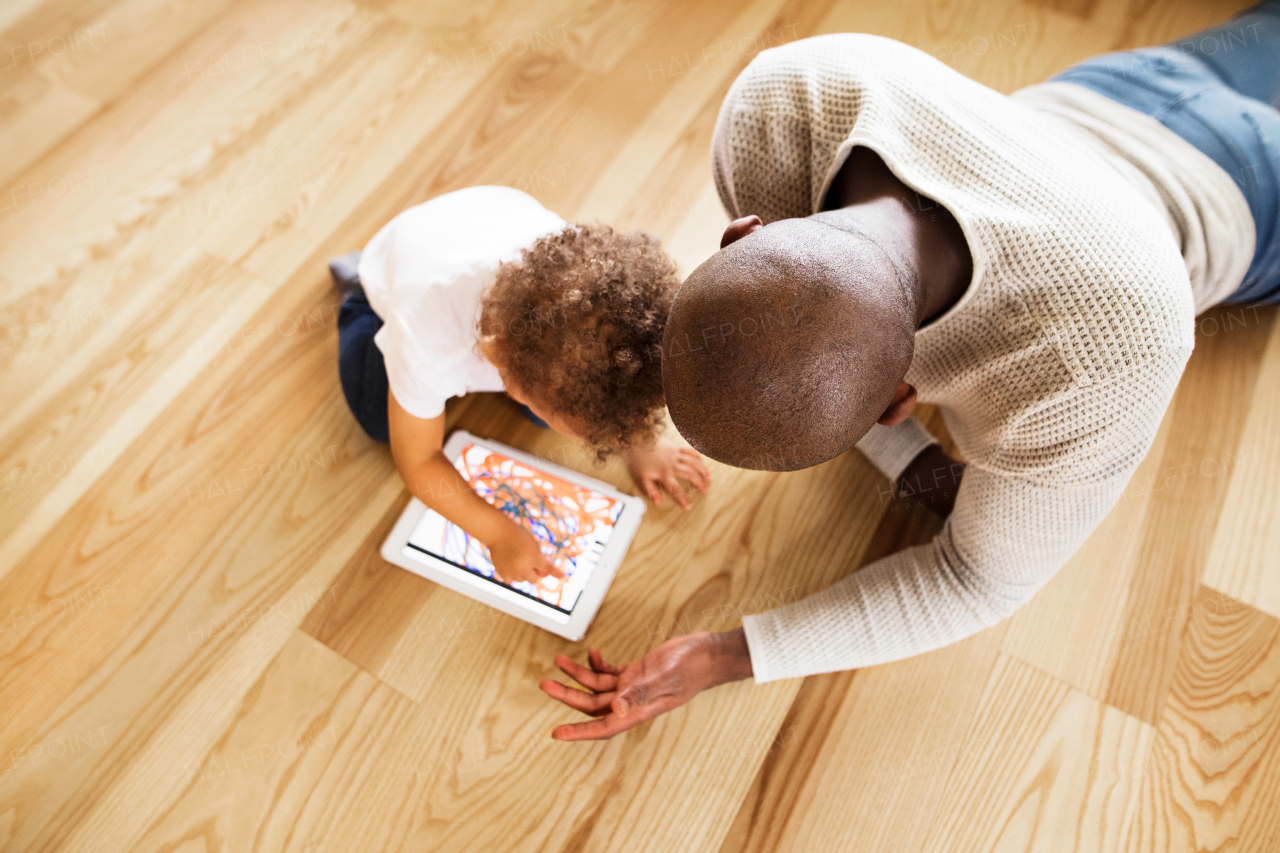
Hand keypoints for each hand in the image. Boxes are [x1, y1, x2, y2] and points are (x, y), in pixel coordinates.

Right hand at [488, 525, 564, 588]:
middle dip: (533, 573)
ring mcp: (512, 572)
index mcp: (534, 557)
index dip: (556, 573)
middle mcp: (523, 567)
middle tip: (528, 563)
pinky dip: (511, 575)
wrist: (499, 533)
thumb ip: (539, 560)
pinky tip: (509, 565)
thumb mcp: (533, 545)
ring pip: (522, 580)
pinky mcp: (503, 574)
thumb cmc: (518, 536)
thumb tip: (543, 576)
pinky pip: (511, 581)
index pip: (548, 568)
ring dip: (522, 574)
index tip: (562, 576)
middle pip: (534, 579)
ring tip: (516, 560)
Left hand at [541, 629, 752, 740]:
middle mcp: (633, 702)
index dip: (579, 732)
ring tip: (559, 661)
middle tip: (545, 683)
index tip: (556, 734)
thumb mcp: (665, 677)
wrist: (709, 654)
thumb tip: (616, 710)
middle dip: (568, 695)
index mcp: (639, 709)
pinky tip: (593, 653)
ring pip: (597, 687)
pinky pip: (610, 673)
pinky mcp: (638, 673)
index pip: (603, 726)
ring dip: (578, 676)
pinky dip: (598, 664)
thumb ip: (641, 693)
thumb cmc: (693, 667)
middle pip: (592, 705)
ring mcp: (634, 687)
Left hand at [627, 439, 709, 508]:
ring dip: (702, 471)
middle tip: (705, 491)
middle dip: (699, 483)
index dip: (682, 498)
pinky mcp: (677, 447)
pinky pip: (691, 451)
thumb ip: (650, 490)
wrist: (638, 440)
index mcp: (664, 474)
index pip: (675, 489)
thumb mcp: (640, 478)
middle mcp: (672, 465)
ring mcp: (676, 455)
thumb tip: (658, 502)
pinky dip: (699, 457)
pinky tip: (703, 463)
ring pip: (694, 463)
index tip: (689, 506)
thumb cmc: (638, 460)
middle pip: (690, 474)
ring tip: (708, 479)